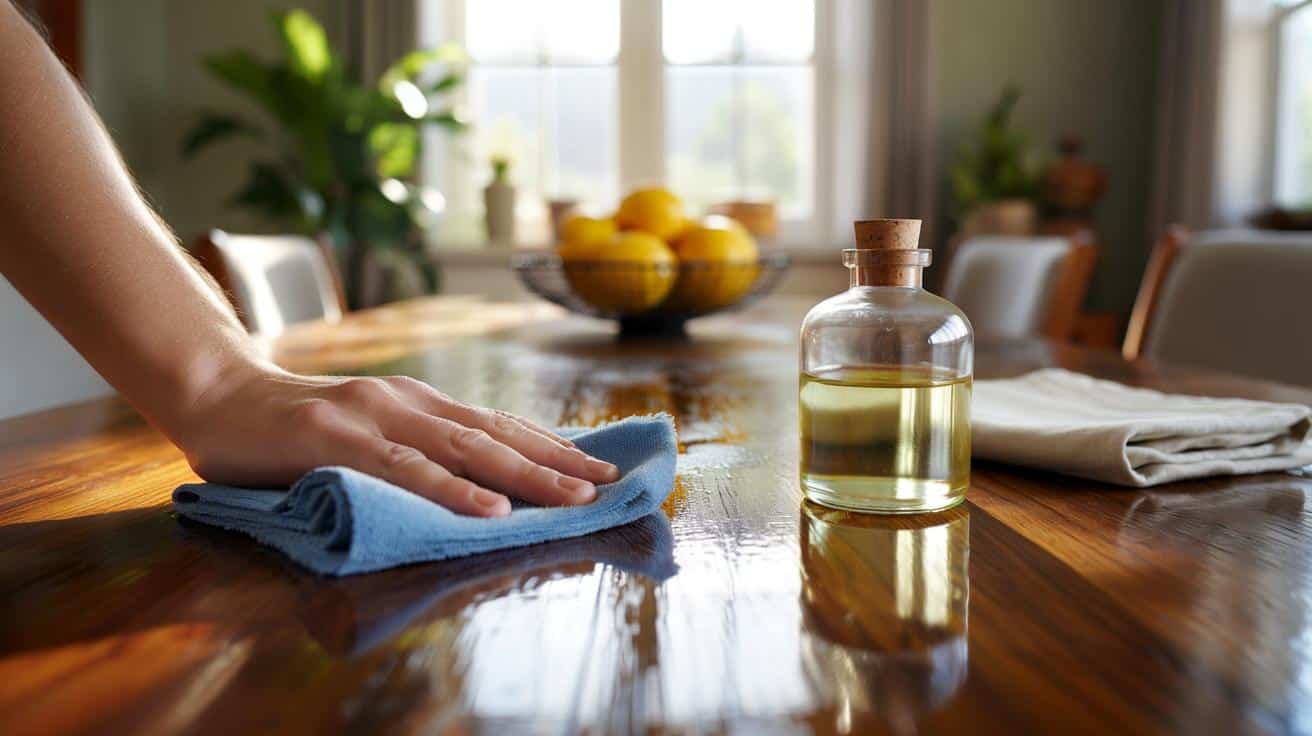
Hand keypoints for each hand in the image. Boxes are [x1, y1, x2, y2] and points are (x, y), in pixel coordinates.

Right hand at [171, 364, 619, 517]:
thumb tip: (472, 481)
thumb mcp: (364, 431)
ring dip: (526, 475)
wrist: (217, 395)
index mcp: (417, 402)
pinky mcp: (338, 439)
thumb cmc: (293, 426)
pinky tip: (491, 508)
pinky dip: (453, 490)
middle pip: (496, 435)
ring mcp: (373, 416)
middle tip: (608, 483)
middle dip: (557, 460)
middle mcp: (406, 401)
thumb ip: (411, 448)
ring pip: (464, 449)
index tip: (598, 466)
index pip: (497, 424)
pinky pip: (406, 469)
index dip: (549, 444)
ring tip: (574, 497)